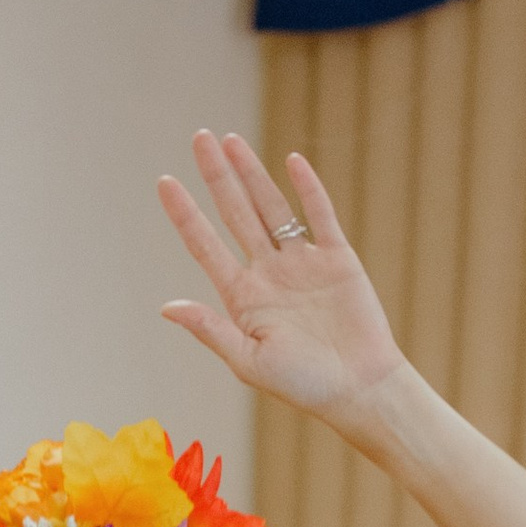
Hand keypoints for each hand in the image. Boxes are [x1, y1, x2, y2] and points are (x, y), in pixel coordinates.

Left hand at [157, 133, 405, 431]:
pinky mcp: (337, 258)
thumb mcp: (249, 361)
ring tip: (230, 140)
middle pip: (235, 214)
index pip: (205, 247)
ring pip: (271, 207)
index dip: (185, 214)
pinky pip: (319, 215)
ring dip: (251, 174)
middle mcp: (268, 274)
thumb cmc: (303, 386)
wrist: (360, 389)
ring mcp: (302, 264)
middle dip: (216, 176)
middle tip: (199, 137)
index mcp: (243, 300)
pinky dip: (307, 188)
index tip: (165, 181)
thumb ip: (211, 330)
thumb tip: (167, 307)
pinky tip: (290, 162)